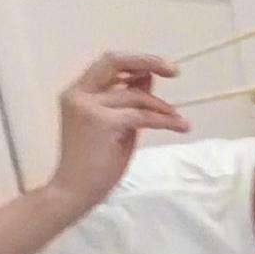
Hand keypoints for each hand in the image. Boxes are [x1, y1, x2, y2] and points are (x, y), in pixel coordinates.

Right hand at [53, 54, 186, 216]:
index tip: (162, 66)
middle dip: (148, 61)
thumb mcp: (115, 125)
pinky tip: (179, 125)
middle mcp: (79, 94)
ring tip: (178, 119)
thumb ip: (128, 101)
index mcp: (78, 93)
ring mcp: (88, 107)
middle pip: (115, 62)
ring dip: (162, 106)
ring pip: (134, 96)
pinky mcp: (101, 123)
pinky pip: (141, 115)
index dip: (136, 61)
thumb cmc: (94, 164)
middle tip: (174, 70)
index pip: (108, 64)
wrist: (75, 192)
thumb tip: (148, 77)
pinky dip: (164, 120)